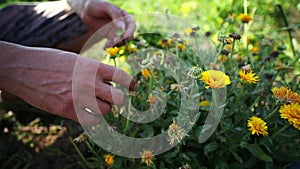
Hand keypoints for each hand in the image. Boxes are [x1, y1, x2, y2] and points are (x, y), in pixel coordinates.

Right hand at [0, 41, 135, 124]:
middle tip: (110, 97)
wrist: (24, 68)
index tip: (132, 87)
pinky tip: (84, 111)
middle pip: (118, 99)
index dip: (131, 83)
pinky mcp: (68, 110)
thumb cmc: (51, 61)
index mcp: (93, 66)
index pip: (122, 77)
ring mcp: (79, 98)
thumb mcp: (77, 60)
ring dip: (103, 108)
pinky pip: (91, 120)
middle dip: (117, 99)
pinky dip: (91, 117)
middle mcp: (89, 83)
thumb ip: (94, 71)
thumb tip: (110, 83)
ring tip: (94, 103)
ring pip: (106, 111)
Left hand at [79, 0, 135, 47]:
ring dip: (115, 44)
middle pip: (127, 35)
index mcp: (124, 16)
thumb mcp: (106, 7)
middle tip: (114, 41)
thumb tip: (122, 27)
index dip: (130, 31)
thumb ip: (115, 15)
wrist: (86, 10)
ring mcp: (116, 31)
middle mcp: (122, 25)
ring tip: (107, 45)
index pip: (131, 25)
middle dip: (122, 40)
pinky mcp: (109, 36)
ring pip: (120, 41)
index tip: (125, 36)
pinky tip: (104, 47)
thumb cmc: (97, 5)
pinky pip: (111, 43)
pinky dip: (109, 46)